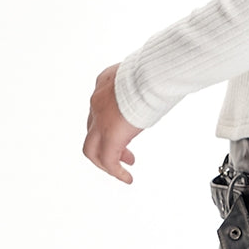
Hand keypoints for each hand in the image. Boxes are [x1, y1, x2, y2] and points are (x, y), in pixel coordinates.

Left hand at [83, 62, 143, 183]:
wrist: (154, 72)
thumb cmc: (156, 70)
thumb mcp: (141, 77)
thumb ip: (139, 88)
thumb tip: (152, 94)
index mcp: (103, 83)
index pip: (99, 109)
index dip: (109, 124)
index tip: (126, 131)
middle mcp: (97, 100)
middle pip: (92, 130)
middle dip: (105, 145)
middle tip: (124, 153)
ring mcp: (100, 119)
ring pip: (91, 149)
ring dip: (106, 161)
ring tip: (121, 170)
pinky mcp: (110, 135)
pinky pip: (107, 160)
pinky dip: (116, 172)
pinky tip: (127, 178)